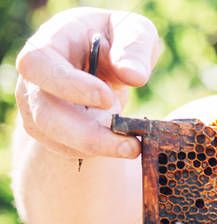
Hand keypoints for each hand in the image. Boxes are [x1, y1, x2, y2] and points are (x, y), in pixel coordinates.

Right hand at [15, 7, 160, 159]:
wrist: (103, 61)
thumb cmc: (115, 40)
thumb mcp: (132, 31)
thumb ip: (133, 47)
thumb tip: (134, 76)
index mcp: (47, 45)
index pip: (40, 66)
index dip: (69, 85)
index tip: (106, 98)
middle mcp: (34, 80)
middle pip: (44, 114)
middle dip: (88, 134)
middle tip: (131, 144)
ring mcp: (38, 108)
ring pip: (56, 138)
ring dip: (98, 147)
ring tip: (133, 146)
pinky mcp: (51, 132)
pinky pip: (69, 150)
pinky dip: (98, 151)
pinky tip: (122, 144)